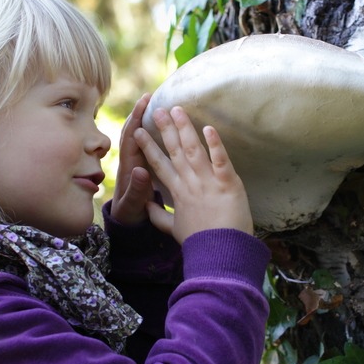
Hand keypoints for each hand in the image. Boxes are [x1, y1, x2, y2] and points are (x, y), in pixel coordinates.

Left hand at [110, 94, 154, 224]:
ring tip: (154, 104)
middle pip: (132, 131)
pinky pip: (144, 144)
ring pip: (137, 136)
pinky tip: (160, 125)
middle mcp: (130, 160)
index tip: (145, 102)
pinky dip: (150, 131)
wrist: (126, 222)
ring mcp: (135, 162)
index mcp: (128, 166)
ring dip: (143, 119)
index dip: (136, 118)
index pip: (131, 137)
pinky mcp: (141, 166)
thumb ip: (137, 190)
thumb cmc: (130, 214)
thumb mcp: (134, 205)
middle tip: (150, 95)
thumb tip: (141, 171)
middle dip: (139, 112)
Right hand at [134, 106, 253, 242]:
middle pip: (174, 151)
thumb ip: (158, 216)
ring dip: (185, 128)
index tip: (137, 131)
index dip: (147, 148)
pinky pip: (220, 160)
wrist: (220, 254)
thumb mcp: (174, 229)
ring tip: (177, 109)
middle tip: (156, 109)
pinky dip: (215, 144)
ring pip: (194, 150)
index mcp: (177, 193)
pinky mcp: (227, 184)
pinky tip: (208, 128)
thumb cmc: (199, 243)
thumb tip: (146, 207)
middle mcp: (190, 184)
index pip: (159, 165)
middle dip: (164, 129)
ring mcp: (208, 183)